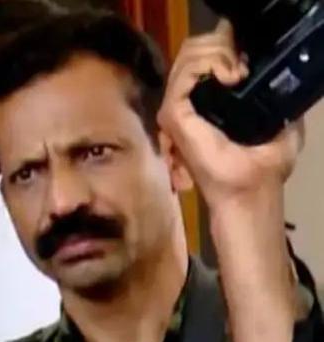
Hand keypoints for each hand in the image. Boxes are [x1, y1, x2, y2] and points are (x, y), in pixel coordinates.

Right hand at [158, 20, 302, 208]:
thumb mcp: (276, 115)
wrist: (250, 187)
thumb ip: (269, 93)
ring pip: (187, 56)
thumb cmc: (263, 162)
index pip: (201, 58)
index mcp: (207, 101)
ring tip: (235, 72)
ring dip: (216, 53)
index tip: (245, 62)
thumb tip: (269, 69)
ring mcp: (177, 109)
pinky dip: (206, 64)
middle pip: (192, 50)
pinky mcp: (173, 115)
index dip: (222, 47)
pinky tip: (228, 75)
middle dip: (219, 45)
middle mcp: (188, 101)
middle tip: (240, 66)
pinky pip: (183, 75)